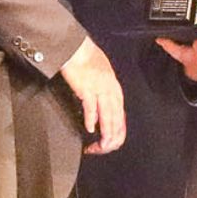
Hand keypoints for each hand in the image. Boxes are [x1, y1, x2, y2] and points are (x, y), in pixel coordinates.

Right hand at [56, 38, 127, 154]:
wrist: (75, 47)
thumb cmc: (86, 60)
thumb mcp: (102, 78)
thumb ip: (104, 94)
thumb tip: (100, 112)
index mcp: (115, 90)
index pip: (121, 119)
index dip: (115, 135)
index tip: (106, 145)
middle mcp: (111, 91)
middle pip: (116, 121)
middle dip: (111, 140)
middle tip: (101, 150)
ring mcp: (100, 90)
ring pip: (108, 117)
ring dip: (104, 134)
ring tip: (100, 146)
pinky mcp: (87, 88)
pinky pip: (91, 107)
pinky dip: (91, 120)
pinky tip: (89, 129)